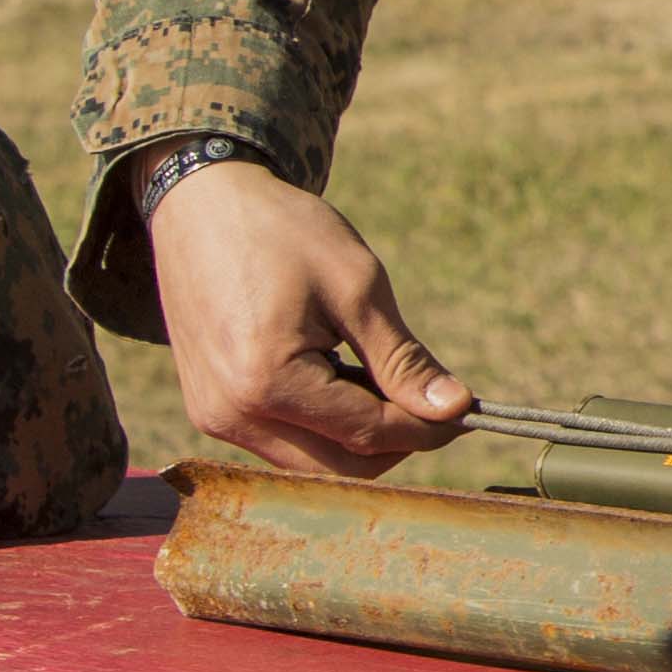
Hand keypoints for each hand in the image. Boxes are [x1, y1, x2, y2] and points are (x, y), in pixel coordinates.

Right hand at [153, 162, 474, 477]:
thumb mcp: (357, 288)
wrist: (201, 205)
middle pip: (339, 466)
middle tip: (435, 399)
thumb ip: (403, 359)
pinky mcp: (210, 409)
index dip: (428, 429)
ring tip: (384, 376)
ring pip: (311, 461)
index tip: (470, 410)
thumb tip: (455, 408)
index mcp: (266, 384)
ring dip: (360, 434)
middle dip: (396, 440)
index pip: (368, 435)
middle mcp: (230, 415)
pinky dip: (325, 424)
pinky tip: (344, 377)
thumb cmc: (281, 233)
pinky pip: (282, 440)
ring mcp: (214, 417)